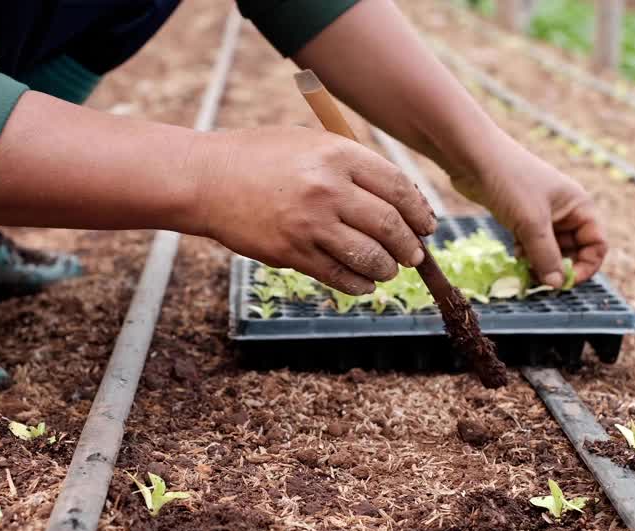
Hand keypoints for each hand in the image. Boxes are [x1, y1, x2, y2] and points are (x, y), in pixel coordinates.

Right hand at [191, 127, 436, 293]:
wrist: (208, 180)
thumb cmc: (260, 158)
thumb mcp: (309, 143)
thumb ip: (351, 165)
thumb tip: (398, 198)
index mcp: (337, 155)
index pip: (398, 187)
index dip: (419, 211)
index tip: (426, 225)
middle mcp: (328, 189)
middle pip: (389, 225)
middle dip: (408, 246)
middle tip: (413, 255)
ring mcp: (310, 223)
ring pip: (369, 256)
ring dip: (386, 268)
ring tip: (388, 270)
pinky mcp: (292, 252)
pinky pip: (339, 276)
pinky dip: (359, 284)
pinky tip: (364, 283)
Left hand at [449, 140, 606, 286]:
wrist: (475, 157)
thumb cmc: (510, 183)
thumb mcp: (532, 223)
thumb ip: (546, 256)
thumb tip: (557, 285)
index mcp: (579, 206)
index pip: (596, 244)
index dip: (586, 266)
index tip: (565, 283)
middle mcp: (566, 210)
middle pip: (574, 249)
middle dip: (559, 267)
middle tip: (539, 281)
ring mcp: (543, 213)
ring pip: (550, 248)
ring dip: (540, 263)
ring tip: (525, 270)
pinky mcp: (521, 216)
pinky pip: (532, 243)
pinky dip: (526, 253)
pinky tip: (515, 255)